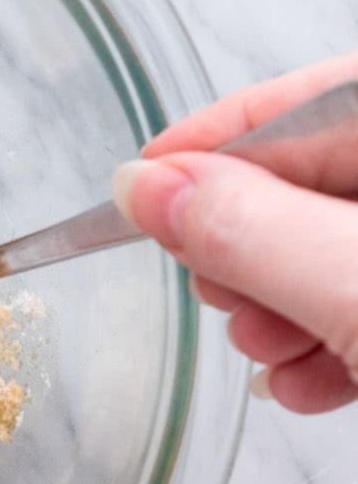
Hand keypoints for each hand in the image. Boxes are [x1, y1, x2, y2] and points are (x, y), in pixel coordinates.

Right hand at [112, 53, 357, 412]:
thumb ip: (253, 232)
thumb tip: (145, 187)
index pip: (316, 102)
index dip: (225, 135)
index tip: (144, 179)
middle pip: (321, 175)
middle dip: (251, 236)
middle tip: (210, 284)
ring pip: (339, 246)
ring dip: (281, 302)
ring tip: (259, 349)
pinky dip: (329, 340)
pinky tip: (304, 381)